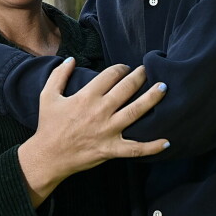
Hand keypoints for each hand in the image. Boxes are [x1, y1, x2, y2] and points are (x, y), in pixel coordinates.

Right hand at [17, 60, 168, 205]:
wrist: (48, 156)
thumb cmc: (48, 125)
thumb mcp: (48, 95)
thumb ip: (59, 75)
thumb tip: (71, 59)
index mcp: (86, 97)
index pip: (110, 75)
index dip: (120, 68)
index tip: (125, 68)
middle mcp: (100, 111)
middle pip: (126, 89)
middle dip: (139, 77)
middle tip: (147, 71)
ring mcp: (108, 131)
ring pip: (135, 112)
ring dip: (151, 99)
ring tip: (163, 87)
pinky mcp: (111, 149)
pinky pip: (135, 149)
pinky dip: (152, 147)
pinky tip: (167, 142)